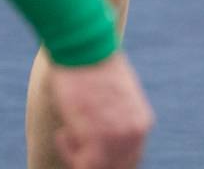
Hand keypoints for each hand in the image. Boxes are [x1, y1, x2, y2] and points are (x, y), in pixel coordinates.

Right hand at [52, 53, 152, 168]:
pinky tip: (63, 132)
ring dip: (77, 155)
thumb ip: (116, 116)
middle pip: (117, 166)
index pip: (128, 158)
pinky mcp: (99, 141)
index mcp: (141, 122)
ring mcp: (118, 139)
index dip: (106, 157)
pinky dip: (68, 152)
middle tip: (73, 140)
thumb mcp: (114, 94)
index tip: (84, 143)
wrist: (86, 47)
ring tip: (67, 131)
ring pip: (98, 167)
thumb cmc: (93, 64)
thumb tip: (103, 127)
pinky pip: (82, 165)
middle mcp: (135, 134)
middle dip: (91, 159)